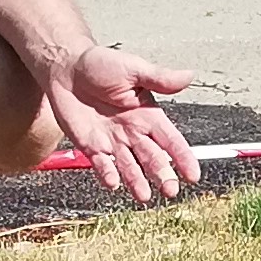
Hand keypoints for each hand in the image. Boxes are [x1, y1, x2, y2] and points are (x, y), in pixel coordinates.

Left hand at [44, 42, 200, 201]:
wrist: (67, 68)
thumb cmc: (101, 65)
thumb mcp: (134, 68)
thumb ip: (160, 77)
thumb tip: (189, 76)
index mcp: (149, 116)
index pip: (171, 141)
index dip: (183, 158)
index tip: (193, 175)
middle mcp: (134, 133)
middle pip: (153, 158)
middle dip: (163, 175)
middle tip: (170, 190)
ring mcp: (113, 142)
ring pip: (130, 167)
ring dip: (137, 182)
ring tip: (144, 196)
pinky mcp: (91, 146)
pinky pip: (102, 164)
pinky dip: (108, 174)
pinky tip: (113, 183)